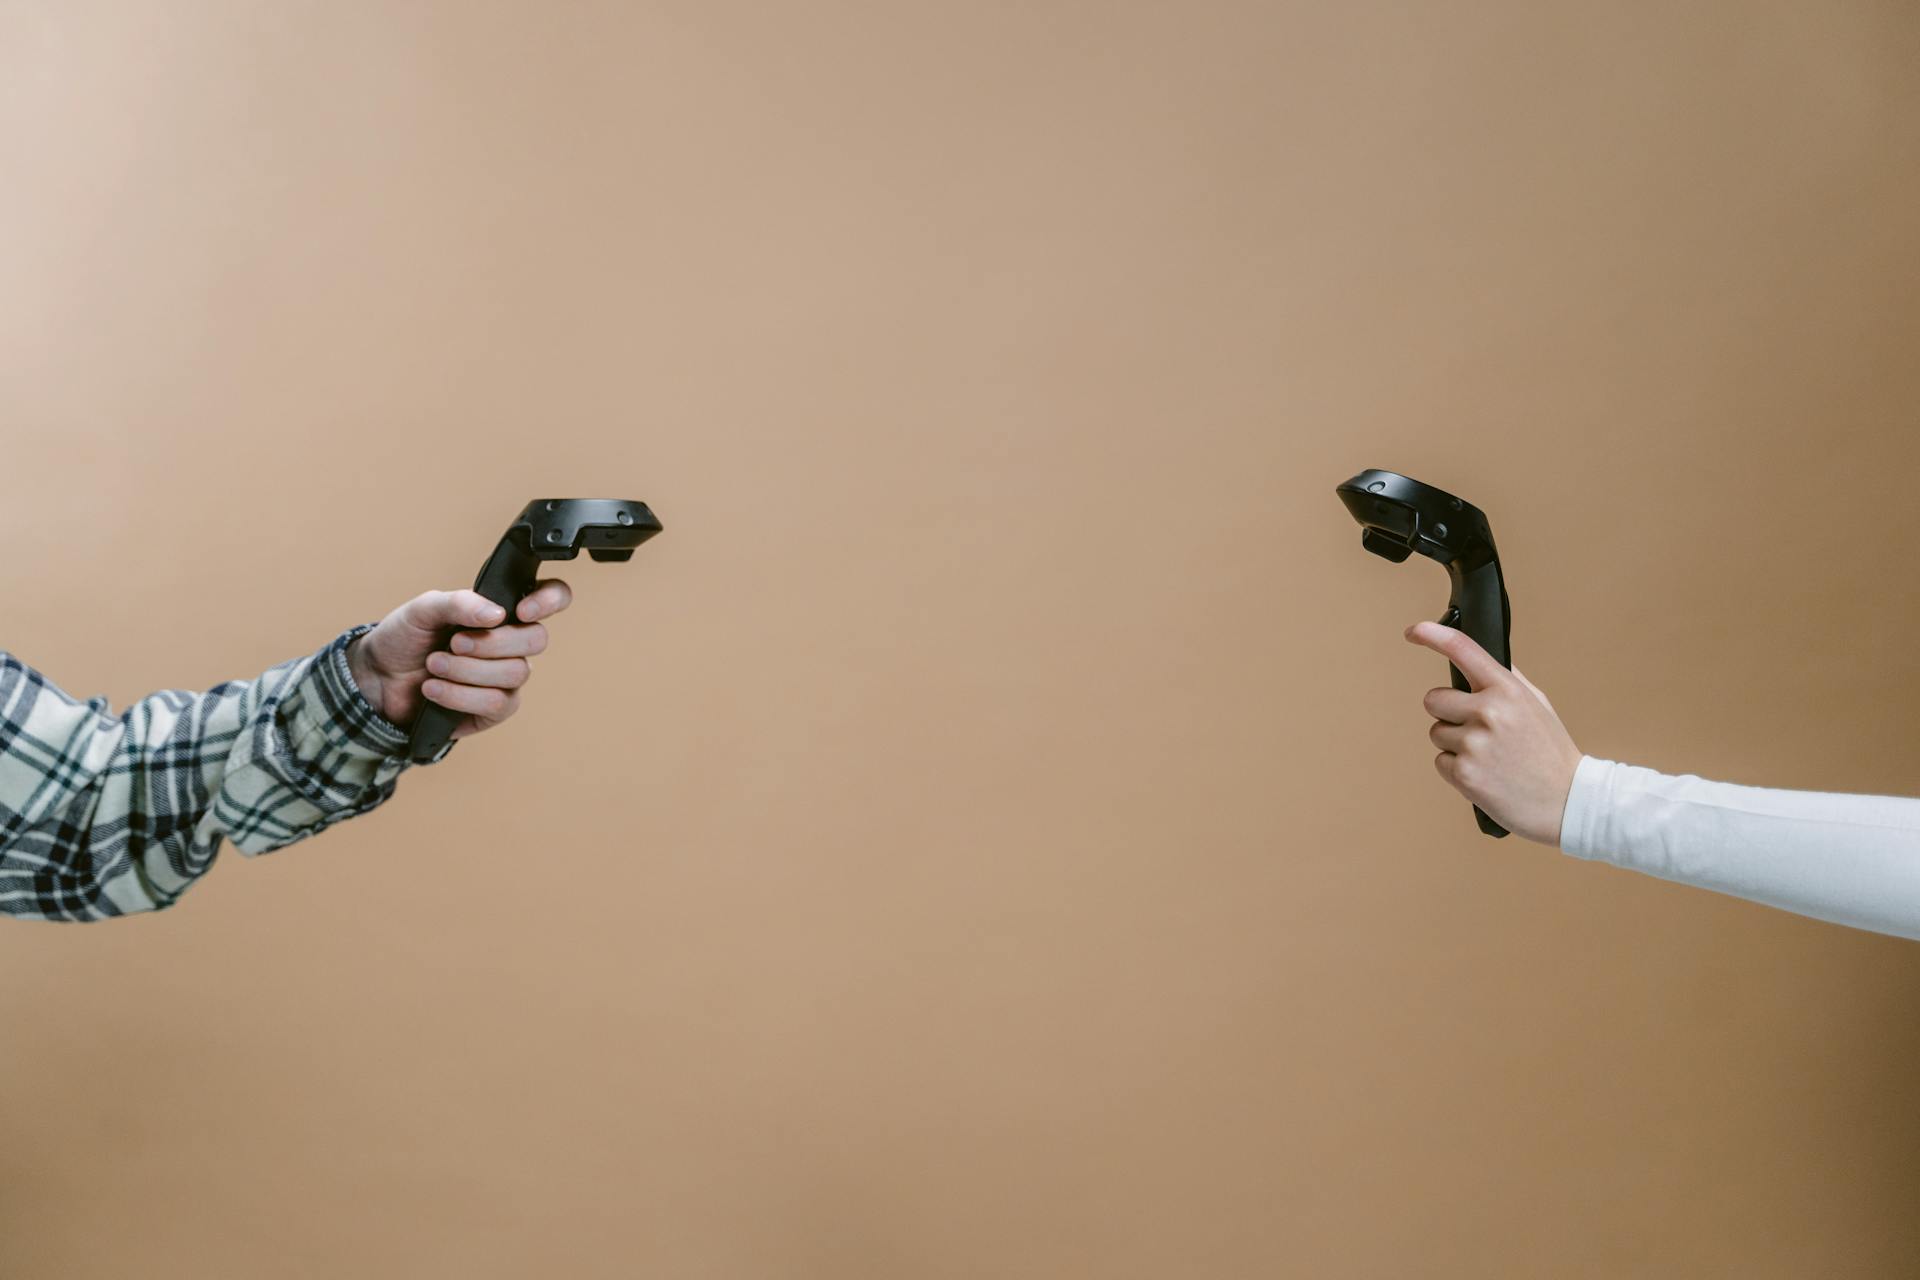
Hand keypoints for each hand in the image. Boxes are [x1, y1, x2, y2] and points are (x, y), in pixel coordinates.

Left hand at [345, 581, 572, 743]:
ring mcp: (506, 678)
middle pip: (537, 640)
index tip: (520, 611)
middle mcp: (511, 643)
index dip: (549, 600)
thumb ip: (459, 602)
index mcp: (502, 611)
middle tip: (454, 642)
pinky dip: (460, 695)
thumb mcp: (423, 609)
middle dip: (492, 643)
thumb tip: (497, 614)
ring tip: (434, 666)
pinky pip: (496, 703)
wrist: (377, 679)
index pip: (553, 597)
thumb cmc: (405, 639)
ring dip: (467, 670)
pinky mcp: (493, 710)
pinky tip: (434, 690)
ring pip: (515, 674)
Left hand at [1403, 621, 1582, 844]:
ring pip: (1436, 732)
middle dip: (1447, 712)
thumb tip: (1480, 658)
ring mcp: (1473, 743)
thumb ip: (1507, 680)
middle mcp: (1488, 712)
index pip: (1462, 650)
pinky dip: (1456, 769)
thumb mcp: (1537, 705)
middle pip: (1433, 699)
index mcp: (1507, 690)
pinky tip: (1485, 773)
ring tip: (1489, 756)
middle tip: (1477, 728)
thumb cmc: (1551, 752)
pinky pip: (1440, 761)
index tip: (1413, 632)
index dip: (1432, 636)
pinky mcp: (1463, 773)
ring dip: (1454, 743)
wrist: (1568, 802)